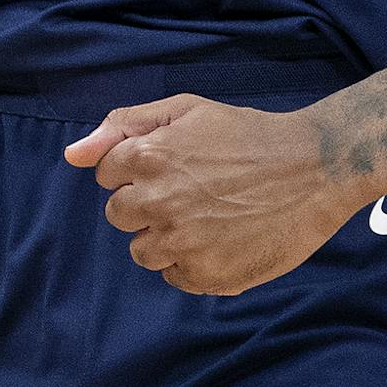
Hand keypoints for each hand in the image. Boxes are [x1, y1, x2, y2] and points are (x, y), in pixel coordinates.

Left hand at [63, 94, 350, 294]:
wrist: (315, 168)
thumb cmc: (248, 134)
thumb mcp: (186, 109)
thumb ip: (123, 126)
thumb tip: (71, 155)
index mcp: (148, 157)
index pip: (106, 176)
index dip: (136, 169)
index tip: (170, 165)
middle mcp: (158, 202)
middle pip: (119, 216)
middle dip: (145, 204)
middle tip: (190, 191)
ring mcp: (183, 243)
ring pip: (143, 252)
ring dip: (165, 237)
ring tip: (207, 216)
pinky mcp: (209, 275)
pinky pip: (176, 277)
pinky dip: (193, 262)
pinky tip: (222, 238)